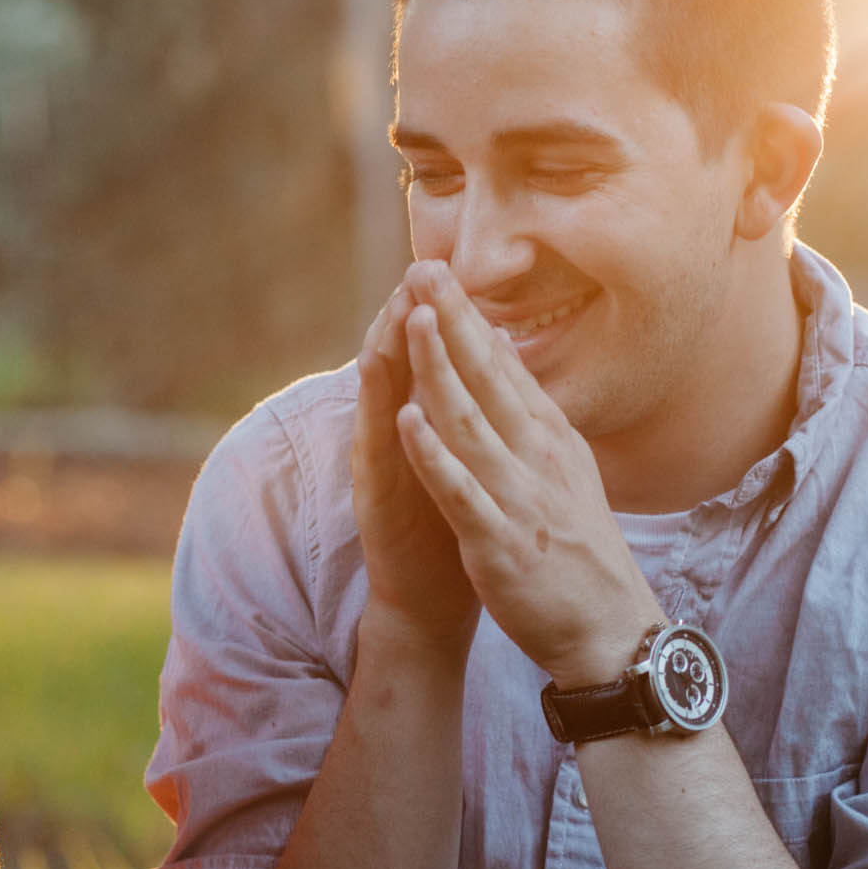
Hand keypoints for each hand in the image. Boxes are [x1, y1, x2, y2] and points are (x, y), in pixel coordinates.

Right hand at [350, 278, 480, 648]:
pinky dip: (388, 433)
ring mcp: (383, 470)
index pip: (429, 358)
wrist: (429, 602)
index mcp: (426, 425)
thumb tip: (489, 355)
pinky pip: (383, 465)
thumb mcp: (467, 459)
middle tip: (420, 268)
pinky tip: (393, 406)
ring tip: (400, 311)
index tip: (449, 266)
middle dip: (408, 316)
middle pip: (399, 366)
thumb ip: (470, 410)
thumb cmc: (451, 528)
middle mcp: (397, 439)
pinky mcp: (378, 507)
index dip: (438, 314)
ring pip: (383, 404)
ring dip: (391, 358)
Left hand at [391, 261, 660, 684]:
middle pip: (489, 377)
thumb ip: (535, 426)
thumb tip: (511, 375)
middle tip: (422, 267)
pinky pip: (462, 490)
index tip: (438, 272)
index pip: (505, 367)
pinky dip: (434, 453)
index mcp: (551, 439)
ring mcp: (520, 496)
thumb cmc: (578, 552)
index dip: (468, 319)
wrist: (609, 630)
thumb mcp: (565, 475)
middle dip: (452, 321)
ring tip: (410, 320)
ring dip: (439, 368)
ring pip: (472, 421)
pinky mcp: (500, 540)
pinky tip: (405, 419)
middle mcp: (539, 457)